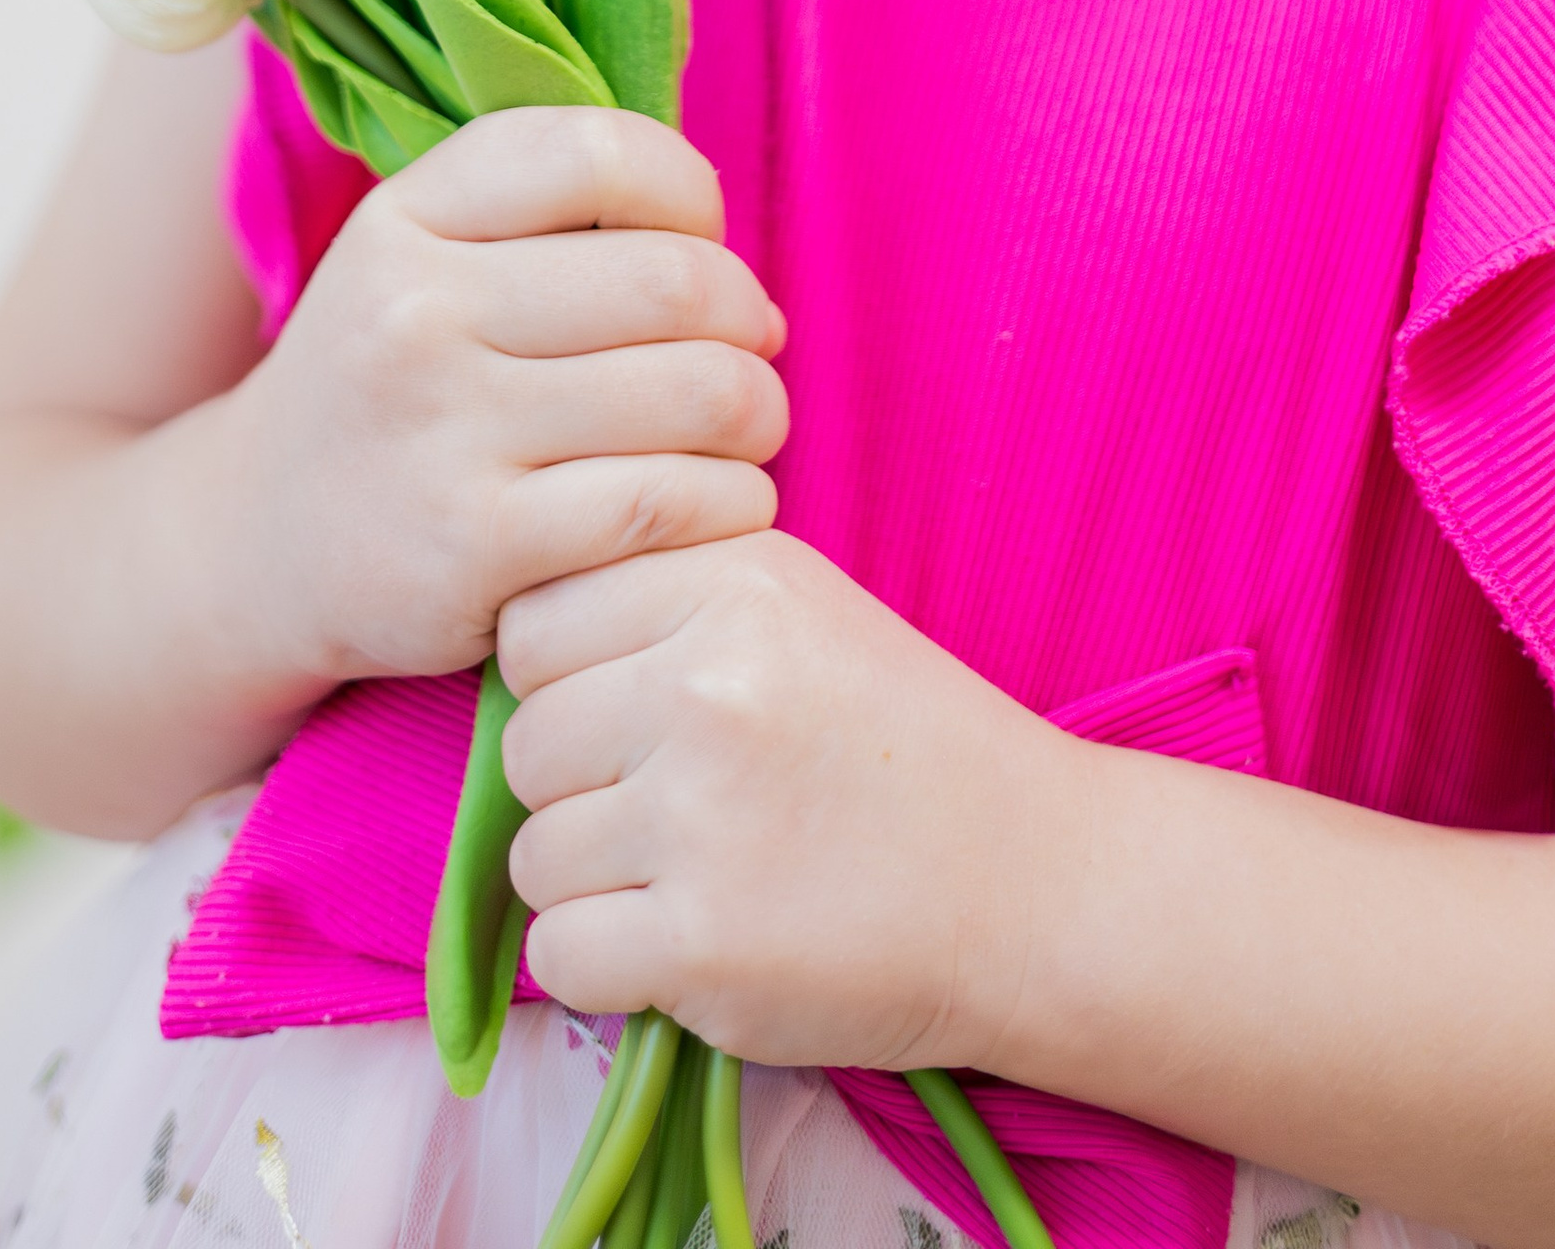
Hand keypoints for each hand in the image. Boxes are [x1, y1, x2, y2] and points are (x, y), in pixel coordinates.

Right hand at [217, 108, 786, 697]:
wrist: (257, 545)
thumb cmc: (391, 381)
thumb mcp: (421, 255)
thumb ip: (545, 206)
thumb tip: (722, 231)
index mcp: (406, 220)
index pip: (600, 153)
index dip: (690, 191)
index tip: (701, 241)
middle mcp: (414, 315)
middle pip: (676, 282)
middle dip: (748, 315)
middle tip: (753, 349)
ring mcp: (442, 434)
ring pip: (694, 395)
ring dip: (757, 413)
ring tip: (744, 427)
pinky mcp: (476, 549)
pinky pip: (666, 505)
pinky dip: (730, 503)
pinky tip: (717, 503)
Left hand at [499, 530, 1076, 1072]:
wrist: (1038, 888)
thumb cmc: (906, 746)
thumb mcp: (798, 607)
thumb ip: (663, 597)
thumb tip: (516, 647)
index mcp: (729, 581)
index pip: (534, 624)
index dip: (569, 683)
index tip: (639, 720)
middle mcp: (705, 685)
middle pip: (523, 741)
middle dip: (578, 787)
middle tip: (676, 812)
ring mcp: (700, 817)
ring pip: (534, 855)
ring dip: (594, 885)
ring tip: (695, 879)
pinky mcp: (701, 945)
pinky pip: (557, 958)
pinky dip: (605, 972)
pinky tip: (687, 949)